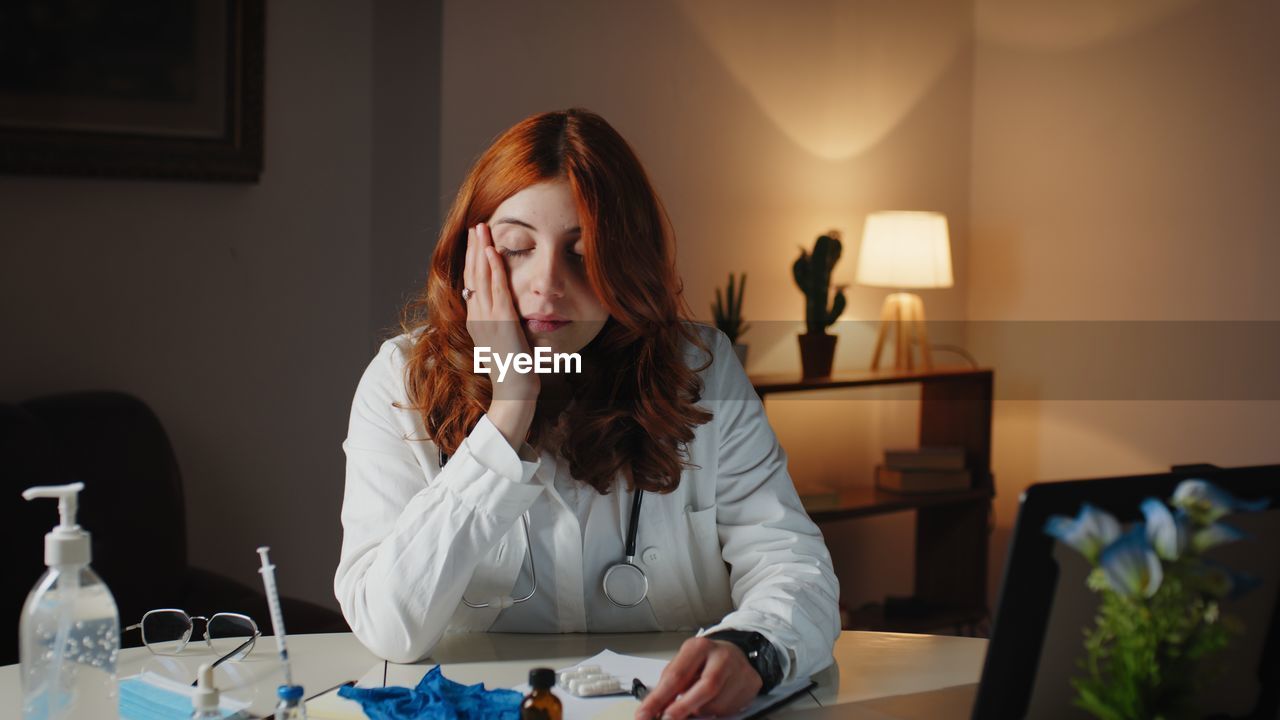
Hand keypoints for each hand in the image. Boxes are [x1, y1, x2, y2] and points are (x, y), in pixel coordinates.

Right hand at [463, 223, 536, 444]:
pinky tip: (492, 251)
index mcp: (477, 322)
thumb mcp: (508, 344)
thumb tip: (513, 316)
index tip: (475, 242)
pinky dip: (493, 269)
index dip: (472, 261)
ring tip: (480, 229)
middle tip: (475, 226)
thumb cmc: (515, 373)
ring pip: (480, 277)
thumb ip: (507, 327)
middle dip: (473, 249)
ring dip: (480, 250)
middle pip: (472, 275)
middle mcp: (477, 318)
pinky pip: (495, 289)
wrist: (514, 392)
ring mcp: (487, 319)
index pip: (472, 284)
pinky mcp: (501, 322)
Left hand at [635, 637, 761, 718]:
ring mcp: (740, 670)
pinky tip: (712, 703)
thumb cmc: (704, 661)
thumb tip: (653, 708)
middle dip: (684, 708)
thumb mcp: (684, 664)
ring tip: (695, 705)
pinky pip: (730, 709)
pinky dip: (715, 713)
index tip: (644, 714)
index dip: (659, 698)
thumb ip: (670, 684)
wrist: (736, 653)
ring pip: (717, 703)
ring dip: (700, 711)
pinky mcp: (751, 683)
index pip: (677, 675)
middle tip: (668, 719)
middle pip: (705, 687)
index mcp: (698, 647)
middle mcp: (721, 656)